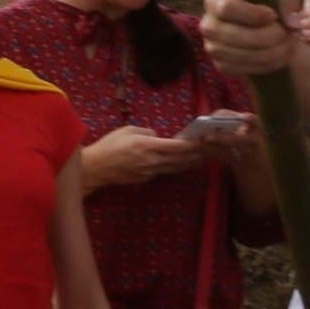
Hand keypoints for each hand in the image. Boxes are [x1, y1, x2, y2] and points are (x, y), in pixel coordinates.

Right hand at [77, 123, 216, 192]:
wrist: (96, 168)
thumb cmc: (109, 145)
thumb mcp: (127, 130)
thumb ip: (146, 132)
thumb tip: (157, 136)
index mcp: (148, 146)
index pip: (177, 146)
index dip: (193, 144)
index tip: (205, 139)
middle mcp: (153, 161)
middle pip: (181, 159)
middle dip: (198, 154)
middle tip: (213, 150)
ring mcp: (150, 172)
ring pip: (176, 167)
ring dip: (191, 163)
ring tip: (205, 158)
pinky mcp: (146, 178)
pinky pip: (166, 171)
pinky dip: (177, 167)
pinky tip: (184, 164)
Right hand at [195, 0, 299, 81]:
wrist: (264, 29)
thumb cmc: (267, 4)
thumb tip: (292, 22)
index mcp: (214, 1)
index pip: (226, 7)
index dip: (252, 13)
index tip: (273, 15)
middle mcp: (208, 25)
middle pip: (235, 35)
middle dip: (267, 36)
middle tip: (286, 33)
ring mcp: (213, 48)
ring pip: (242, 55)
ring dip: (271, 52)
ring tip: (287, 45)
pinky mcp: (221, 66)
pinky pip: (243, 69)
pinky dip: (266, 65)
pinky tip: (279, 57)